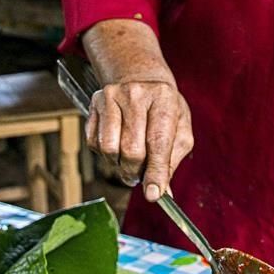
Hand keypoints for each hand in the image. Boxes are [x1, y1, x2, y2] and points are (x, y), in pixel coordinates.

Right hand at [85, 80, 193, 200]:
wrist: (139, 78)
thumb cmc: (163, 108)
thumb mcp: (179, 128)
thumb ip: (172, 160)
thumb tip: (162, 192)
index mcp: (163, 99)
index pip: (158, 142)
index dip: (155, 172)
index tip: (153, 194)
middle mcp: (135, 95)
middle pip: (131, 150)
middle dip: (137, 171)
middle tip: (141, 175)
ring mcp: (111, 97)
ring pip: (109, 149)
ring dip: (120, 165)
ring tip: (130, 161)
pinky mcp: (94, 105)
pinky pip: (94, 144)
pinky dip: (106, 155)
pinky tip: (118, 146)